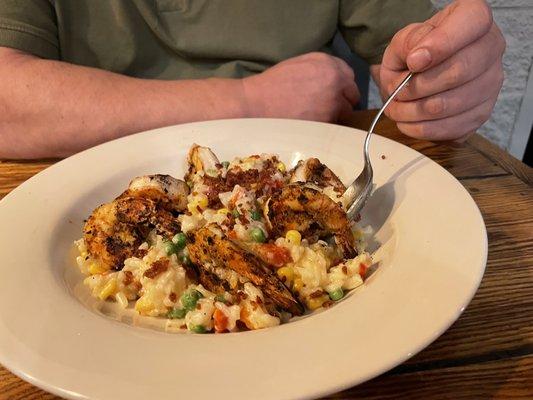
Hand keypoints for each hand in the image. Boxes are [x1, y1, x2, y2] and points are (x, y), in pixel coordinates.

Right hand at [242, 52, 359, 121]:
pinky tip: (312, 124)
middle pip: (353, 95)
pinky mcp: (327, 120)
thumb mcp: (299, 64)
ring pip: (345, 112)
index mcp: (328, 63)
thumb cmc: (273, 84)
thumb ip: (321, 68)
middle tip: (327, 108)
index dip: (342, 87)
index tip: (333, 94)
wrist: (257, 104)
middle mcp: (335, 80)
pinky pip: (335, 125)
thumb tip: (335, 79)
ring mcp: (333, 102)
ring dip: (336, 115)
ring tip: (317, 117)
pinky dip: (327, 126)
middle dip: (343, 101)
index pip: (349, 77)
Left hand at [380, 0, 504, 140]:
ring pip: (452, 105)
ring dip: (414, 112)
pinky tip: (407, 122)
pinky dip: (422, 129)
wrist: (419, 73)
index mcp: (475, 18)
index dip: (441, 45)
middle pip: (459, 72)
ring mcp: (491, 83)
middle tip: (396, 92)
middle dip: (417, 87)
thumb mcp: (404, 40)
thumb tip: (418, 59)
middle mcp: (491, 48)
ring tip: (396, 109)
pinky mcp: (482, 113)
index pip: (473, 22)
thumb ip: (410, 43)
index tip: (413, 62)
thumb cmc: (415, 52)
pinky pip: (452, 128)